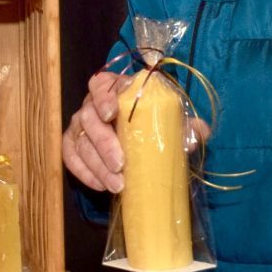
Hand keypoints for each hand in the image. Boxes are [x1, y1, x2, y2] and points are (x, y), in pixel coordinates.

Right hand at [62, 72, 210, 193]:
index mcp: (113, 89)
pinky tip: (101, 186)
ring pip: (80, 143)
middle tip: (121, 165)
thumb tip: (202, 132)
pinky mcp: (72, 144)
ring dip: (97, 166)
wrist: (134, 132)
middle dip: (104, 144)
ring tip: (117, 185)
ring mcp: (79, 125)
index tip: (111, 114)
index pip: (101, 85)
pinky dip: (84, 173)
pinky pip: (70, 158)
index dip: (103, 98)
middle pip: (89, 118)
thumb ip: (184, 123)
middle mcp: (91, 104)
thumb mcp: (169, 118)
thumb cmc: (150, 120)